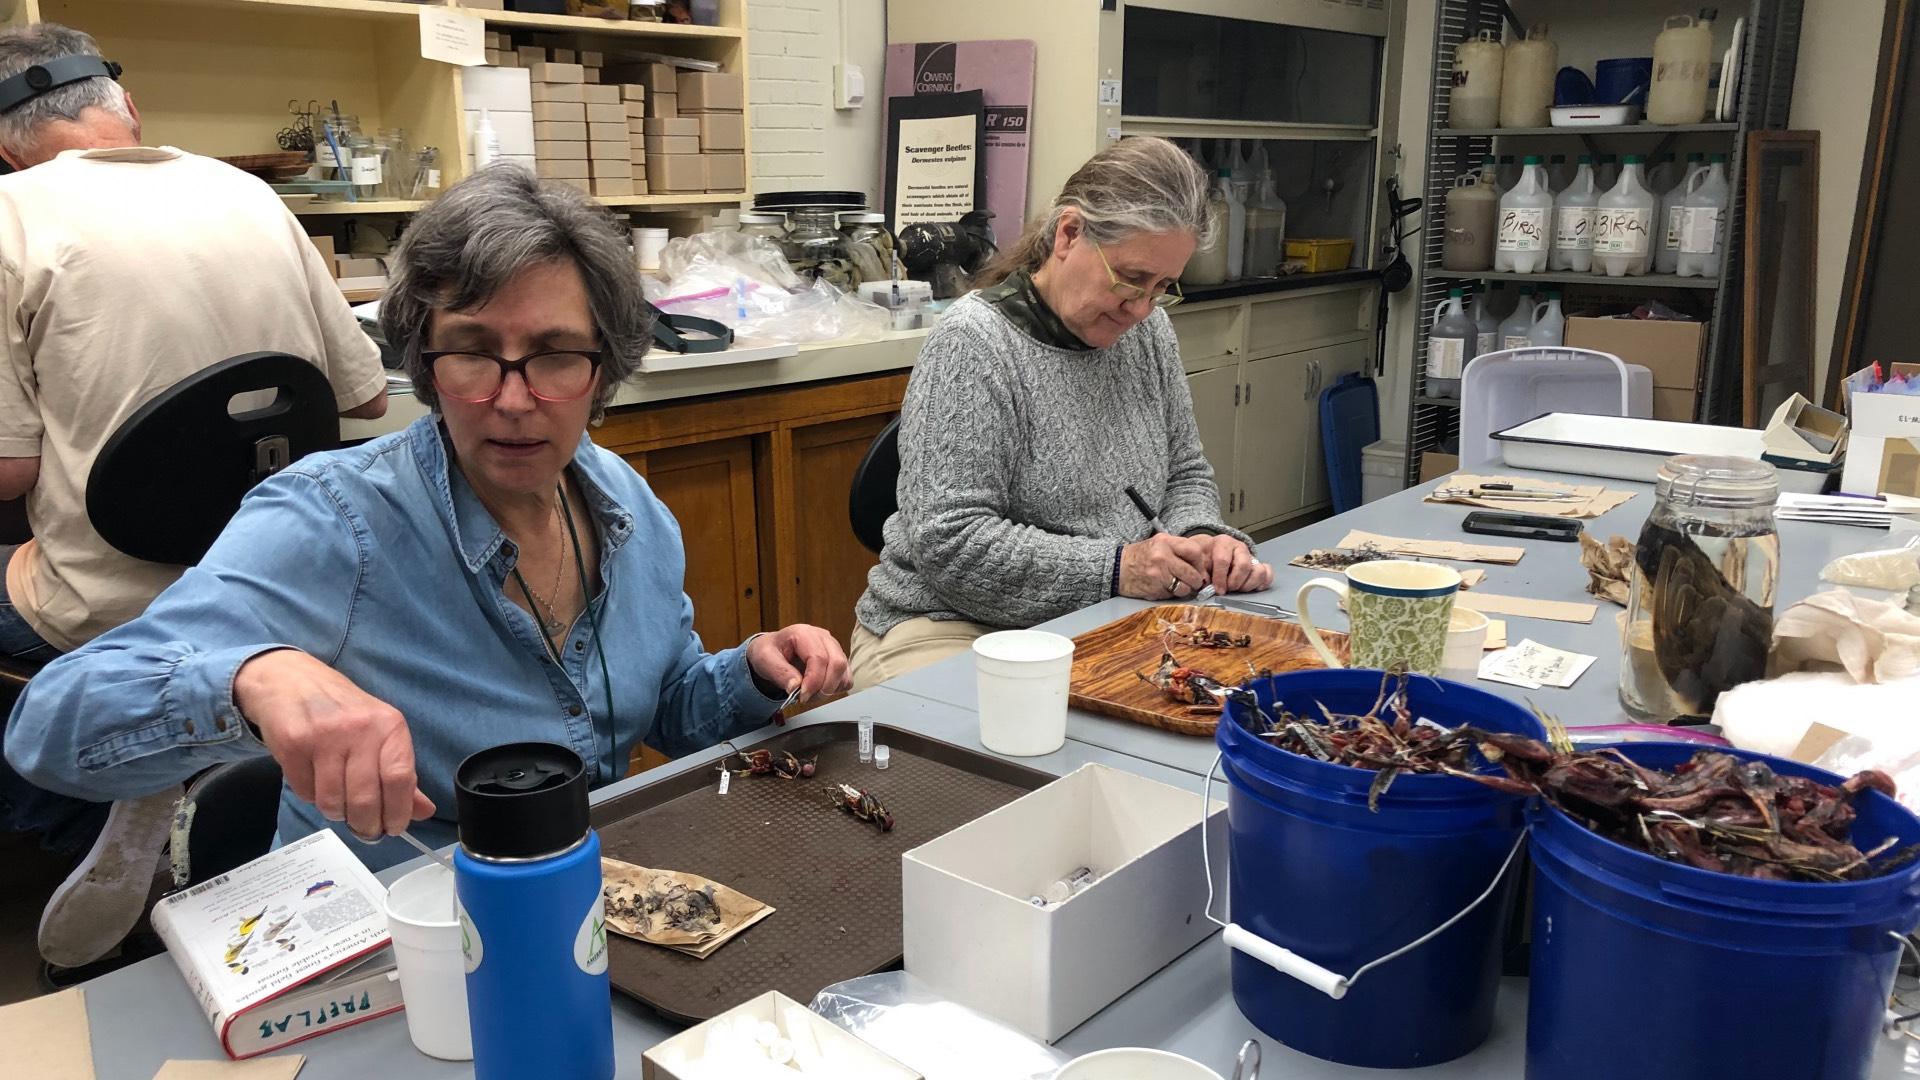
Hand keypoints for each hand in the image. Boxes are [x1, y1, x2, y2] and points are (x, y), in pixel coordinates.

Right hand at [235, 649, 434, 839]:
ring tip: (339, 802)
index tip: (394, 828)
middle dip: (367, 825)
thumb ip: (401, 774)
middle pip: (366, 797)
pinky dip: (312, 796)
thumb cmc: (343, 712)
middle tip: (365, 830)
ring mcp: (324, 735)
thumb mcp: (380, 734)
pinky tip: (314, 780)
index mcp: (390, 726)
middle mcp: (360, 728)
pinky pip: (306, 792)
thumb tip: (424, 811)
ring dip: (337, 812)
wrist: (292, 682)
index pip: (400, 778)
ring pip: (333, 801)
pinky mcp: (294, 744)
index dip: (398, 812)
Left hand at [746, 625, 851, 703]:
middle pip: (837, 663)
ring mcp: (833, 647)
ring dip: (830, 689)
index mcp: (803, 633)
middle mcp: (823, 637)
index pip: (819, 658)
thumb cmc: (769, 652)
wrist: (773, 650)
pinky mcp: (839, 658)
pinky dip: (836, 688)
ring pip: (844, 671)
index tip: (802, 695)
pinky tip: (820, 688)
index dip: (813, 681)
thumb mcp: (765, 660)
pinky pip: (847, 677)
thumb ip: (780, 673)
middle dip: (824, 687)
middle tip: (807, 697)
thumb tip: (795, 687)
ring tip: (811, 693)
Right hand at [1118, 532, 1211, 599]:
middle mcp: (1163, 557)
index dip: (1200, 563)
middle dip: (1196, 581)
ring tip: (1178, 585)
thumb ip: (1179, 549)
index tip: (1199, 568)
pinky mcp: (1154, 588)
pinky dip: (1172, 594)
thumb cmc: (1140, 556)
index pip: (1195, 552)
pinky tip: (1165, 588)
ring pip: (1185, 587)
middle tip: (1193, 582)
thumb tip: (1201, 565)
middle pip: (1192, 573)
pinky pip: (1172, 595)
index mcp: (1166, 542)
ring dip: (1185, 590)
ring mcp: (1158, 574)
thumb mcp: (1159, 543)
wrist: (1117, 567)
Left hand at [1197, 533, 1273, 594]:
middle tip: (1228, 589)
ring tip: (1238, 589)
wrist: (1210, 553)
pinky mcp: (1259, 566)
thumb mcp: (1197, 560)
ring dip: (1248, 585)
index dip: (1220, 578)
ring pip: (1259, 571)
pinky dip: (1262, 583)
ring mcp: (1251, 556)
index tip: (1218, 590)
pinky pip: (1268, 574)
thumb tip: (1205, 583)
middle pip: (1244, 566)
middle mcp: (1240, 547)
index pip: (1223, 560)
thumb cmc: (1203, 558)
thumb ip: (1199, 570)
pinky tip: (1252, 589)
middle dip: (1235, 582)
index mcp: (1223, 543)